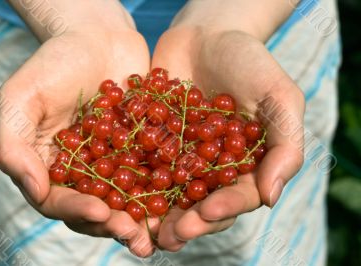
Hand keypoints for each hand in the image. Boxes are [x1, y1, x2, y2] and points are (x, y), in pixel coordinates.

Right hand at [0, 23, 156, 255]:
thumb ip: (16, 146)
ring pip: (126, 199)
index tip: (100, 211)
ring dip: (142, 219)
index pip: (59, 200)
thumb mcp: (21, 98)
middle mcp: (83, 171)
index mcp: (50, 166)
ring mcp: (115, 162)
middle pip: (95, 208)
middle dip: (114, 224)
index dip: (78, 210)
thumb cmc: (54, 62)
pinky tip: (182, 201)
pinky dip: (166, 189)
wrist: (97, 36)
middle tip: (136, 237)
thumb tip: (34, 191)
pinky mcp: (143, 150)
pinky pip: (153, 173)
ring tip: (159, 236)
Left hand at [151, 29, 304, 250]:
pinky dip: (130, 183)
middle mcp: (212, 169)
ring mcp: (180, 159)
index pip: (237, 196)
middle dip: (186, 222)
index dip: (223, 208)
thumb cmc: (249, 62)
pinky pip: (141, 166)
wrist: (206, 35)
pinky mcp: (153, 145)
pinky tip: (117, 196)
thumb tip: (272, 198)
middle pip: (200, 204)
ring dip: (155, 215)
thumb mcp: (279, 97)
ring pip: (168, 194)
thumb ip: (286, 145)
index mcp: (245, 165)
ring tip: (141, 230)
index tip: (206, 212)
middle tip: (169, 236)